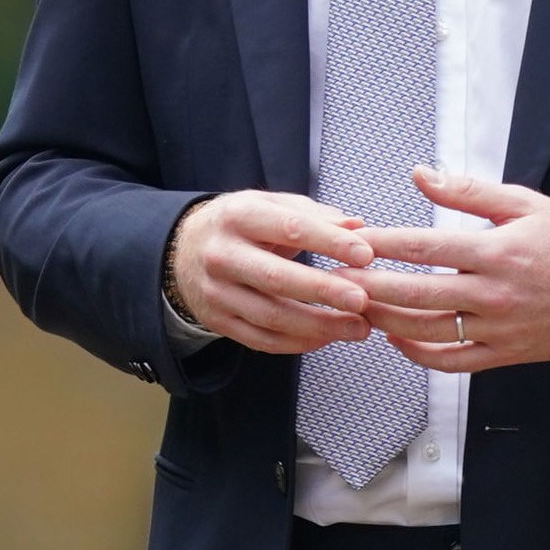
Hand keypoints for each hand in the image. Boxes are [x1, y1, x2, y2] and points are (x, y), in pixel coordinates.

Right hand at [170, 190, 378, 353]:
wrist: (183, 251)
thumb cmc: (239, 226)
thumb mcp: (268, 206)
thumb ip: (312, 215)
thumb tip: (358, 226)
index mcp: (238, 216)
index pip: (289, 228)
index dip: (329, 242)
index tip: (366, 254)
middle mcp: (222, 255)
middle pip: (276, 277)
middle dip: (323, 291)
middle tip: (363, 300)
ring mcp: (217, 292)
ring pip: (271, 316)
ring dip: (319, 326)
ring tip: (358, 328)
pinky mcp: (218, 321)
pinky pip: (262, 340)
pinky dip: (298, 343)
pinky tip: (326, 338)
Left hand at [333, 168, 549, 372]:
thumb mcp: (524, 203)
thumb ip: (466, 191)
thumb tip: (419, 174)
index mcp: (498, 252)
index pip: (425, 249)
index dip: (382, 245)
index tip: (351, 240)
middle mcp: (496, 294)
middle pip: (417, 294)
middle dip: (370, 286)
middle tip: (334, 278)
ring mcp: (500, 329)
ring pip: (429, 331)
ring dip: (386, 320)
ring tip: (354, 305)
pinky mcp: (507, 354)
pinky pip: (454, 362)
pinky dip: (419, 354)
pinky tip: (395, 338)